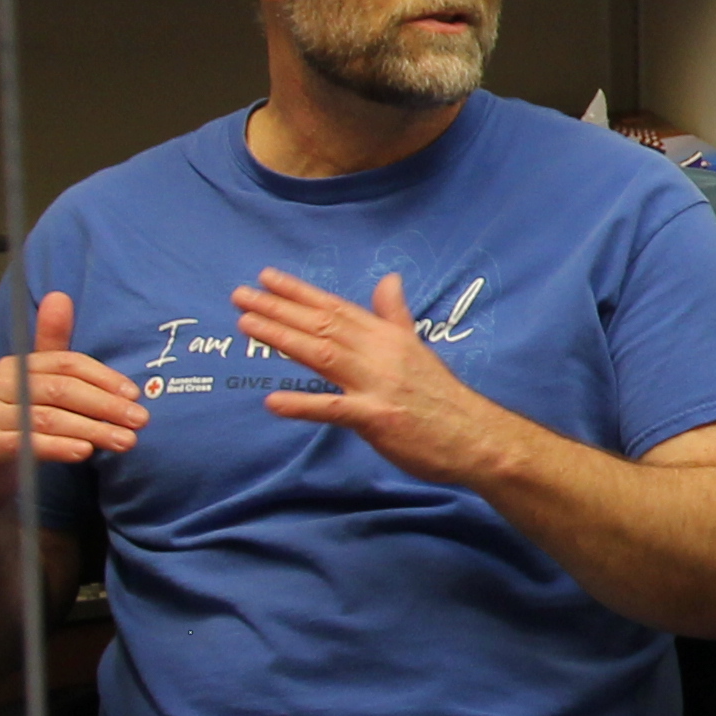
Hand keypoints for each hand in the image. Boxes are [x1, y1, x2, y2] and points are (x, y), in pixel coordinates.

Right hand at [0, 291, 139, 510]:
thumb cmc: (13, 433)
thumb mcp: (36, 392)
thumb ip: (54, 352)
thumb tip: (61, 296)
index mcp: (13, 366)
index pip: (66, 364)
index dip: (104, 377)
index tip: (136, 394)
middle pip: (60, 390)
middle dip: (106, 405)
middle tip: (140, 421)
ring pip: (48, 418)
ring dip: (92, 430)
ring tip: (125, 441)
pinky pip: (24, 443)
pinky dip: (58, 447)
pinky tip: (84, 453)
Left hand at [235, 267, 525, 494]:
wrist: (476, 437)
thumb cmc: (442, 398)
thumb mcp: (418, 348)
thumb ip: (395, 316)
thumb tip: (389, 279)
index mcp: (388, 337)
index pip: (337, 308)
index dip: (300, 293)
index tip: (266, 277)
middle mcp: (381, 354)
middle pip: (323, 325)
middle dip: (278, 309)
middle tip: (239, 295)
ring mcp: (379, 385)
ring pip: (323, 354)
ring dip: (282, 338)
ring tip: (246, 325)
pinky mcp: (378, 419)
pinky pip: (335, 410)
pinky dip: (304, 405)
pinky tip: (274, 401)